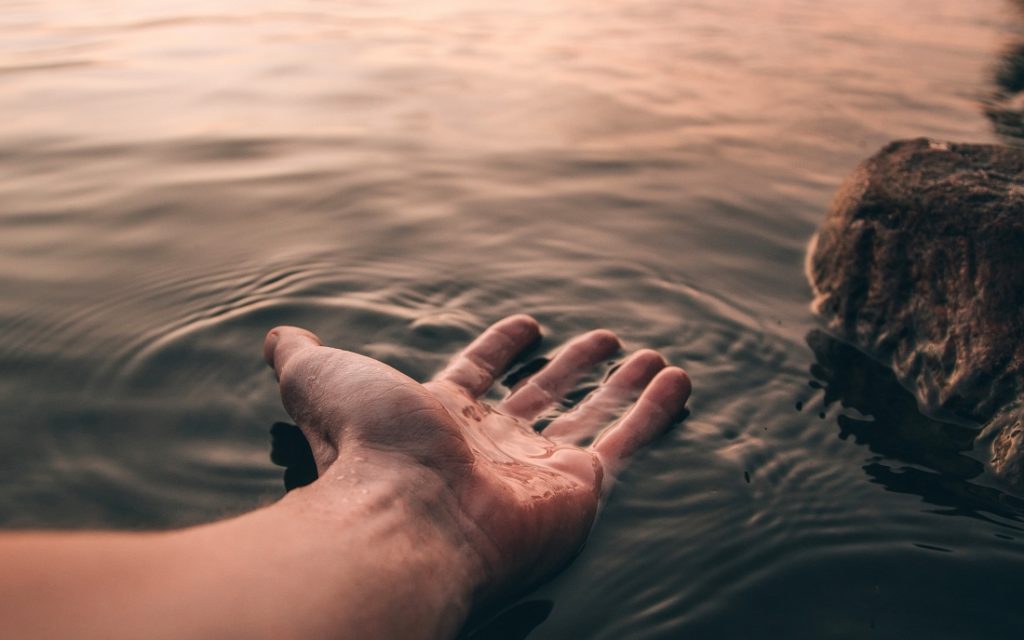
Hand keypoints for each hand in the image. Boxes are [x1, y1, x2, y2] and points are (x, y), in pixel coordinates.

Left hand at [263, 315, 690, 607]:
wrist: (406, 512)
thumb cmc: (366, 446)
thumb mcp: (322, 379)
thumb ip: (304, 359)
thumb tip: (278, 336)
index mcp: (441, 418)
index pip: (479, 375)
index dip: (500, 348)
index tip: (526, 325)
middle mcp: (493, 445)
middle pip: (545, 397)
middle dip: (574, 368)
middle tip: (603, 340)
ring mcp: (538, 467)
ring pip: (592, 416)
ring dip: (623, 386)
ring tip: (651, 356)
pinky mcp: (578, 486)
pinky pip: (626, 441)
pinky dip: (653, 410)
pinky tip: (676, 378)